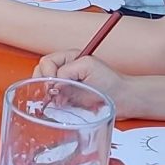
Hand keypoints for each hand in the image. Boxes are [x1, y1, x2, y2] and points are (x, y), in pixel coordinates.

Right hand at [35, 49, 153, 109]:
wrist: (123, 99)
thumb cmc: (111, 82)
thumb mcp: (87, 68)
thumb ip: (67, 73)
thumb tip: (52, 85)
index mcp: (70, 57)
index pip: (47, 62)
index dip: (48, 74)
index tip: (54, 86)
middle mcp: (65, 69)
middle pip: (41, 73)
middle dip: (45, 83)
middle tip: (53, 94)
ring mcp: (65, 84)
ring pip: (45, 86)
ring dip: (49, 94)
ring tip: (59, 101)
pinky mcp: (68, 98)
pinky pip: (53, 99)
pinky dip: (54, 103)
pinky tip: (61, 106)